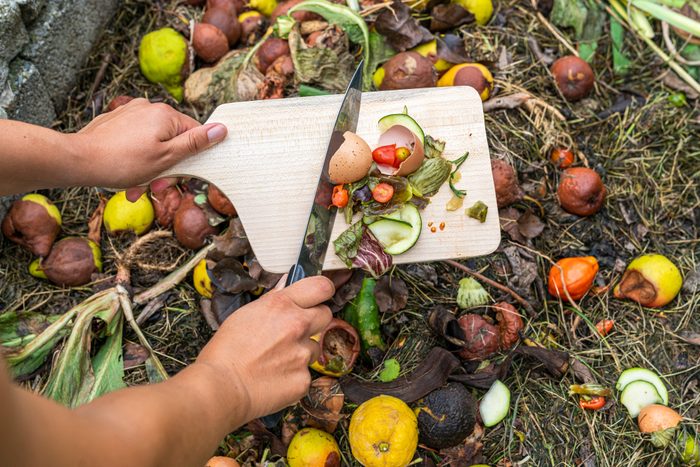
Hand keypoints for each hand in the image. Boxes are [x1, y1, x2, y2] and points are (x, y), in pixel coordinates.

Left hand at [72, 98, 226, 192]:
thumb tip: (222, 129)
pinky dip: (135, 158)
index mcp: (166, 114)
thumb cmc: (123, 162)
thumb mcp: (167, 157)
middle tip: (153, 186)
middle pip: (173, 140)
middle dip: (166, 166)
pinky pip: (136, 140)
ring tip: (136, 185)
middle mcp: (149, 107)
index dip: (190, 158)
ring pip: (153, 143)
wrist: (79, 160)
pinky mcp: (117, 121)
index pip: (194, 134)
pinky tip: (126, 174)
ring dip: (150, 167)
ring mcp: (131, 112)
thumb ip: (196, 143)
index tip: (178, 175)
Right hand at [195, 276, 334, 420]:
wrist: (221, 387)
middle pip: (326, 315)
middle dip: (315, 321)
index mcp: (281, 305)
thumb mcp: (245, 314)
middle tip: (296, 330)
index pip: (321, 287)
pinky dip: (294, 375)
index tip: (320, 297)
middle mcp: (297, 325)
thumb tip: (286, 287)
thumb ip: (273, 300)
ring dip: (302, 351)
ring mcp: (303, 353)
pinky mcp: (304, 378)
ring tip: (276, 359)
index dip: (323, 291)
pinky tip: (275, 377)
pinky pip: (306, 372)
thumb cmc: (226, 352)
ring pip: (314, 347)